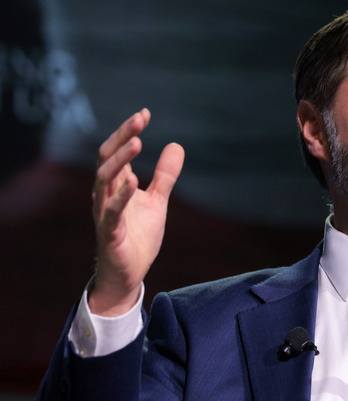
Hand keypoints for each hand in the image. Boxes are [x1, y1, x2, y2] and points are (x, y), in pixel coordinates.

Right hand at [89, 109, 184, 315]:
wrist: (129, 273)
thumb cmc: (137, 236)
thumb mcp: (157, 201)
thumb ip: (165, 175)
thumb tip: (176, 145)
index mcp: (115, 185)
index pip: (116, 151)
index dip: (127, 131)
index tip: (144, 113)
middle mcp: (105, 195)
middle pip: (106, 159)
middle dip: (121, 137)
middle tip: (139, 119)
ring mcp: (105, 213)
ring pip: (104, 180)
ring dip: (120, 160)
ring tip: (136, 142)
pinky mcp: (110, 233)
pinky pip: (112, 212)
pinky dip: (121, 196)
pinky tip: (133, 181)